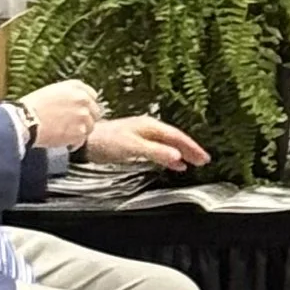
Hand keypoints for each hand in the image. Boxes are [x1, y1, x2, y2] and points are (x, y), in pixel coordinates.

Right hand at [20, 79, 103, 149]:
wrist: (25, 121)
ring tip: (66, 135)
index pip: (93, 96)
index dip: (86, 105)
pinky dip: (74, 143)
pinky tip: (65, 143)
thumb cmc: (32, 107)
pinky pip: (82, 140)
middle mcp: (83, 100)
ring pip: (90, 127)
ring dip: (80, 131)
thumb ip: (69, 94)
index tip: (80, 112)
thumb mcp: (52, 91)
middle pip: (95, 112)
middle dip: (86, 119)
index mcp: (76, 87)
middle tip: (74, 126)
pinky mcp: (80, 132)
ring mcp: (83, 116)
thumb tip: (78, 102)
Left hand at [81, 112, 207, 172]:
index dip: (192, 148)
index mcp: (151, 127)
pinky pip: (159, 148)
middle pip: (175, 139)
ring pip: (168, 143)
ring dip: (181, 152)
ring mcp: (142, 134)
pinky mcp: (135, 142)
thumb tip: (177, 157)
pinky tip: (170, 161)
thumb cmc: (106, 141)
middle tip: (203, 160)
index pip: (178, 138)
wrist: (85, 141)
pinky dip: (169, 155)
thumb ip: (156, 152)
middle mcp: (149, 128)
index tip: (203, 158)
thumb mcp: (133, 148)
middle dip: (190, 149)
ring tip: (191, 161)